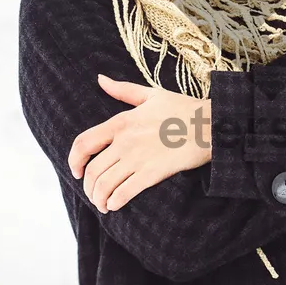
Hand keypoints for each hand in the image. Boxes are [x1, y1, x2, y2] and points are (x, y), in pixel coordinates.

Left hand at [67, 74, 212, 212]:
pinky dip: (115, 202)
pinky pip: (124, 193)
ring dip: (99, 198)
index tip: (76, 171)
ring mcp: (138, 158)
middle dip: (88, 187)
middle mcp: (125, 141)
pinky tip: (115, 205)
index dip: (74, 160)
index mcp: (121, 121)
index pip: (83, 143)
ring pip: (105, 184)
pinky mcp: (153, 173)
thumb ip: (122, 90)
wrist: (211, 125)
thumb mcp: (151, 94)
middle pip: (93, 170)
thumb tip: (100, 79)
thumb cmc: (183, 109)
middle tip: (92, 194)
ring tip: (103, 204)